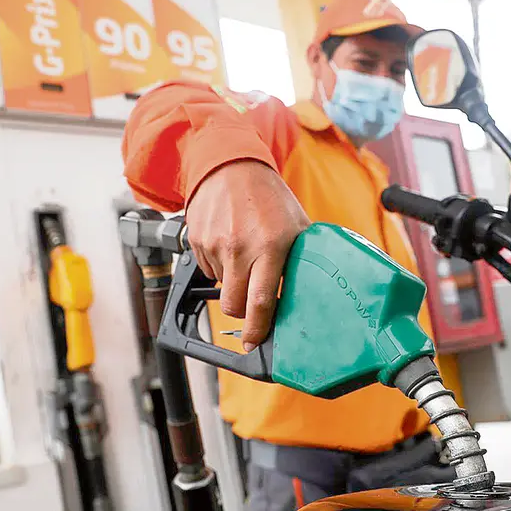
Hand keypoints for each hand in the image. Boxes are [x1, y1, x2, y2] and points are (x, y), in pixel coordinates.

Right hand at [186, 160, 309, 350]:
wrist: (230, 164)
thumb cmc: (269, 197)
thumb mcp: (297, 225)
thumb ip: (301, 257)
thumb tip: (313, 291)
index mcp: (270, 246)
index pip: (260, 301)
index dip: (257, 330)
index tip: (253, 345)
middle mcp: (239, 248)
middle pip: (233, 306)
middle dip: (242, 313)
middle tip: (253, 308)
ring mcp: (214, 246)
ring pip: (220, 287)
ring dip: (232, 283)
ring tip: (245, 256)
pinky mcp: (196, 242)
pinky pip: (207, 270)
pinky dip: (219, 267)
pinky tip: (231, 245)